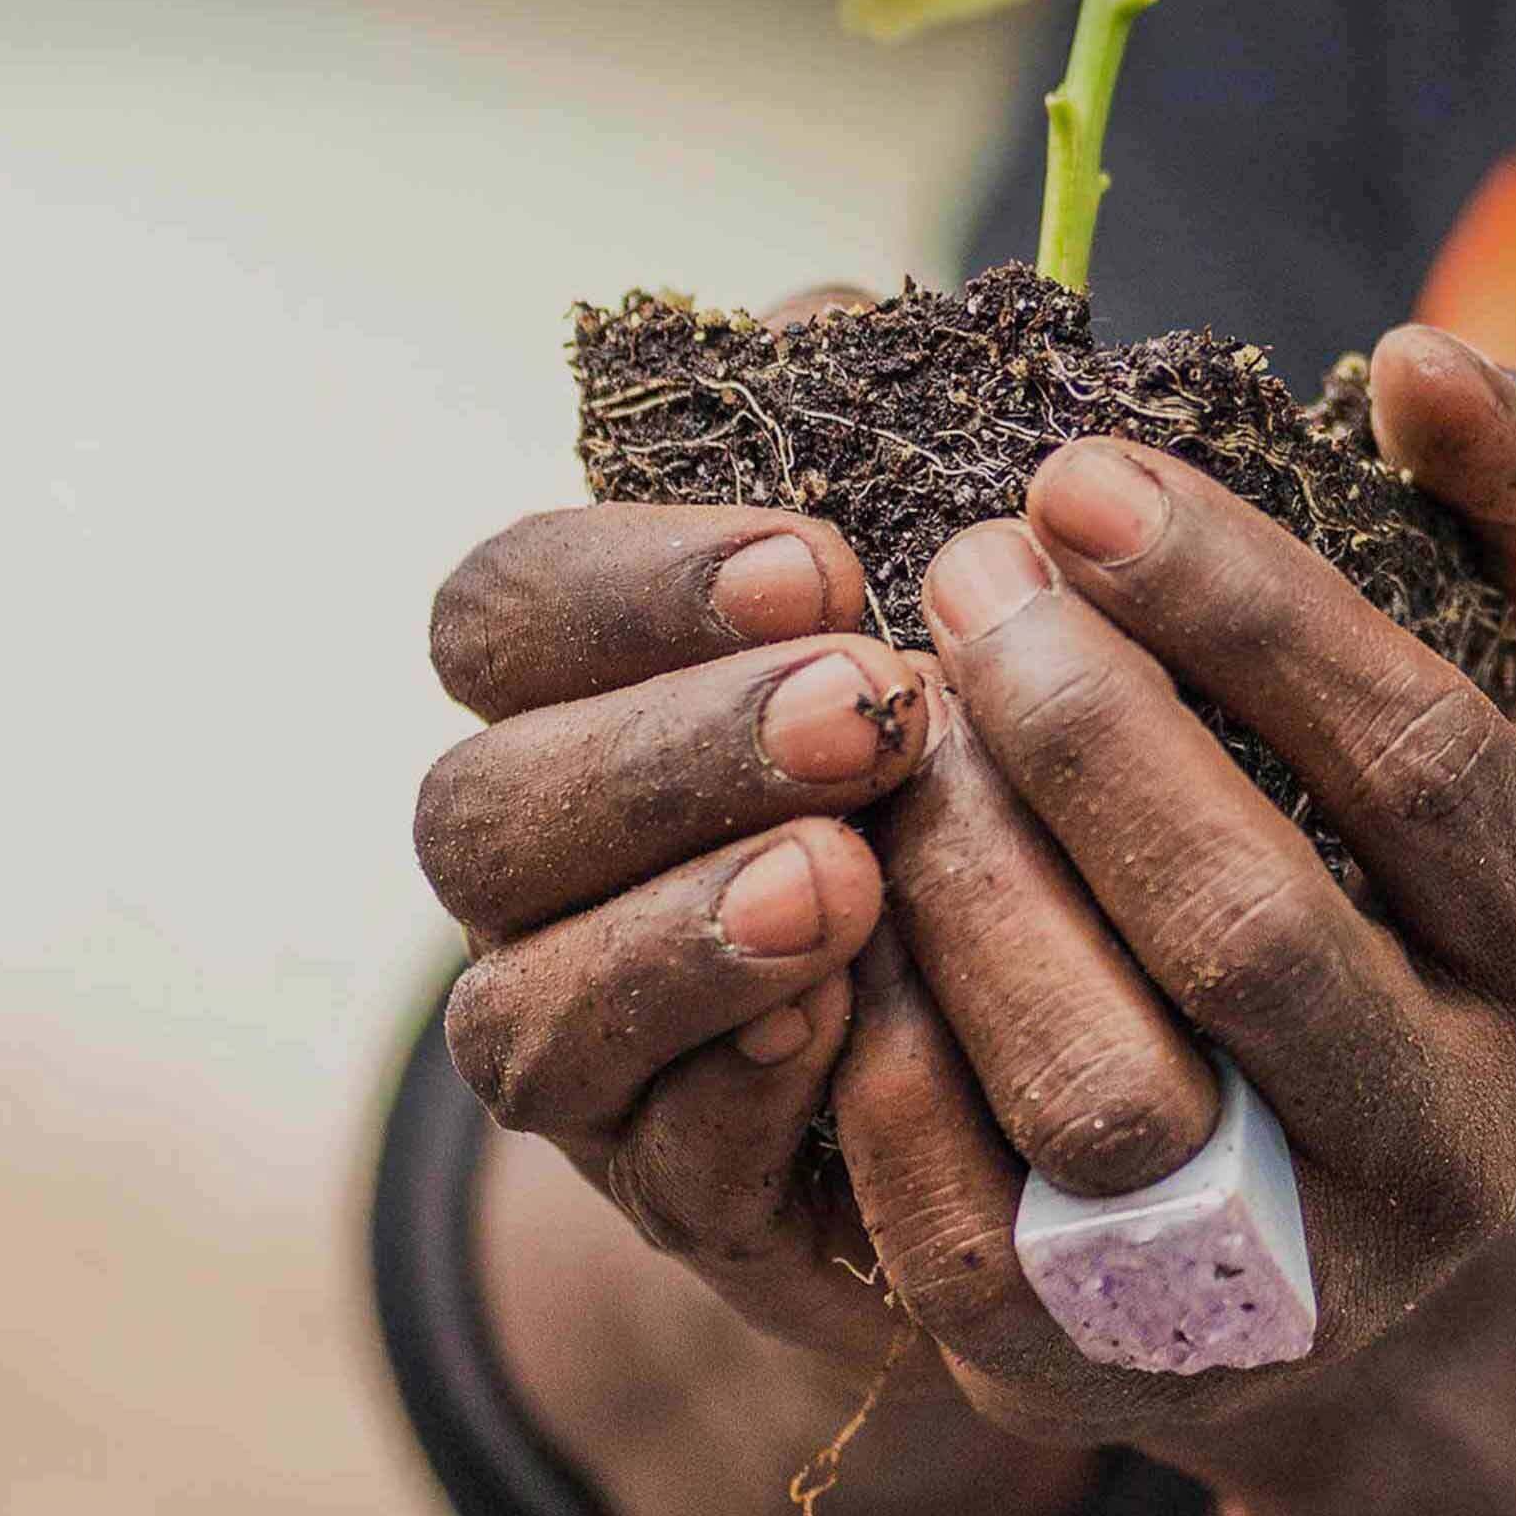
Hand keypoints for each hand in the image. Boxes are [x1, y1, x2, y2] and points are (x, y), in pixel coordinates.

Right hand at [413, 326, 934, 1374]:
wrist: (1029, 1056)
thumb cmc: (976, 769)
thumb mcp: (950, 588)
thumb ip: (872, 436)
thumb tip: (834, 314)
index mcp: (581, 700)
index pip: (508, 614)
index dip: (637, 585)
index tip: (825, 562)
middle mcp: (541, 879)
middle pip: (486, 808)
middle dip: (669, 751)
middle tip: (862, 711)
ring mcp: (589, 1051)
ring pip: (528, 1006)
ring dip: (679, 932)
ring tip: (842, 881)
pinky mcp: (679, 1200)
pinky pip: (656, 1164)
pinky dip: (735, 1096)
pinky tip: (840, 1030)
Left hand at [836, 325, 1515, 1442]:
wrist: (1363, 1261)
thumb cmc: (1413, 909)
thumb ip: (1515, 511)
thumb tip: (1413, 359)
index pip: (1421, 765)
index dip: (1245, 611)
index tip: (1076, 476)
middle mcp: (1462, 1144)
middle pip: (1253, 931)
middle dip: (1081, 732)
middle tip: (953, 581)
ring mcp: (1293, 1282)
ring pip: (1107, 1090)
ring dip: (970, 887)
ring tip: (881, 728)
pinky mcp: (1112, 1370)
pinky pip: (965, 1220)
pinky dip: (879, 1049)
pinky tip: (833, 898)